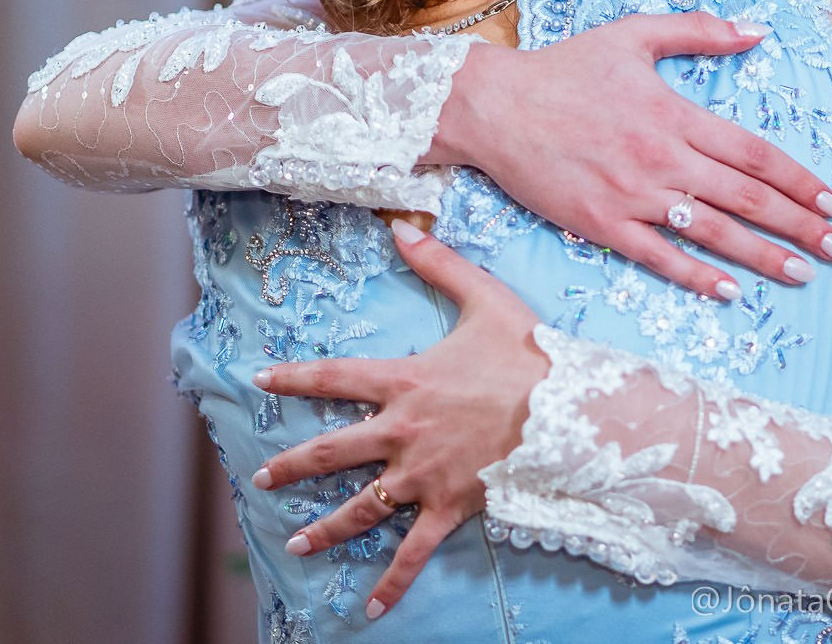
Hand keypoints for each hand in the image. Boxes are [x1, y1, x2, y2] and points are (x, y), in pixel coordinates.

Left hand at [252, 220, 545, 619]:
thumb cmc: (530, 354)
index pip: (336, 377)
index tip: (261, 379)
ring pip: (360, 508)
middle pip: (333, 450)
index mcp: (405, 383)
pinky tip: (368, 610)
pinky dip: (391, 584)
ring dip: (325, 529)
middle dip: (293, 465)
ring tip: (296, 545)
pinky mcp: (448, 507)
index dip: (295, 377)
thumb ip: (439, 264)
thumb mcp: (485, 299)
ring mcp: (422, 476)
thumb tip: (401, 226)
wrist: (570, 410)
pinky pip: (413, 553)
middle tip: (262, 477)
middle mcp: (402, 432)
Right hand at [431, 12, 831, 298]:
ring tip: (803, 273)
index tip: (830, 201)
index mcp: (675, 114)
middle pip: (746, 198)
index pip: (753, 153)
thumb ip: (698, 32)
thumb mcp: (634, 34)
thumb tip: (756, 32)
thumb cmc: (564, 68)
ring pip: (712, 232)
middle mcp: (662, 158)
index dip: (796, 180)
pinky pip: (658, 257)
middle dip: (797, 225)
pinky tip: (730, 291)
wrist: (491, 106)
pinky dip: (696, 276)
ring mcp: (632, 195)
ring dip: (762, 256)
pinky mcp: (601, 224)